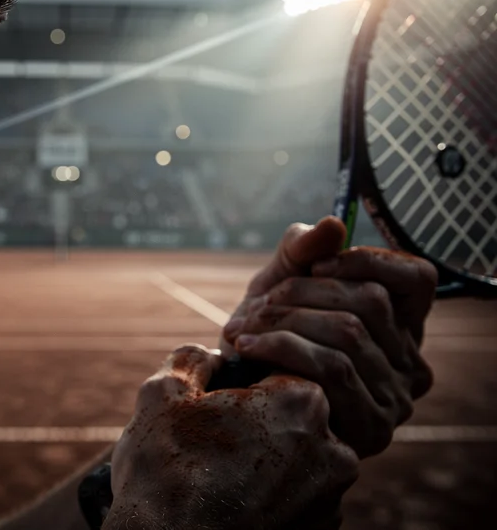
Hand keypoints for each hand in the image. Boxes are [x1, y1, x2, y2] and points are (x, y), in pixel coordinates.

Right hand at [104, 345, 358, 529]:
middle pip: (294, 415)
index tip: (215, 405)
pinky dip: (272, 493)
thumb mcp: (165, 391)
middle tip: (215, 440)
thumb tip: (212, 357)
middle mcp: (334, 450)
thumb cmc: (165, 469)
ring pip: (298, 455)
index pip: (280, 372)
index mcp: (302, 404)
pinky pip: (298, 495)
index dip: (241, 385)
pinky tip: (233, 499)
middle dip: (259, 420)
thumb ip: (195, 358)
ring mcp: (331, 499)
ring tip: (220, 473)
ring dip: (267, 456)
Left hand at [222, 218, 436, 457]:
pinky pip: (330, 367)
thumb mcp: (279, 281)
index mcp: (401, 324)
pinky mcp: (369, 427)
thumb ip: (302, 249)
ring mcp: (395, 399)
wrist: (234, 393)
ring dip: (284, 320)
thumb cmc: (266, 332)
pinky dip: (280, 348)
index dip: (366, 260)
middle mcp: (409, 363)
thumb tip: (334, 225)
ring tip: (245, 328)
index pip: (417, 278)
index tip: (313, 265)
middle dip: (303, 291)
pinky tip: (247, 348)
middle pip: (371, 301)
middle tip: (261, 302)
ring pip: (348, 333)